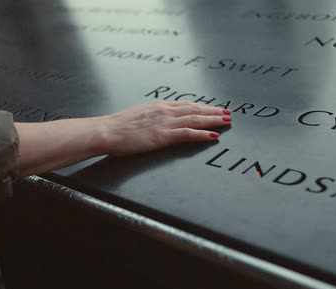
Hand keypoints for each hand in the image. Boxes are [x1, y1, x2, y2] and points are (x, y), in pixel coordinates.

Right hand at [99, 100, 231, 155]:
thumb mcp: (137, 116)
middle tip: (228, 113)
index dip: (202, 106)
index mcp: (158, 106)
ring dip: (213, 120)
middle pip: (194, 109)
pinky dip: (202, 134)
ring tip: (226, 121)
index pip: (185, 105)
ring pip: (195, 119)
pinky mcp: (163, 135)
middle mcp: (164, 111)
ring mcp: (165, 122)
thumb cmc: (117, 127)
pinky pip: (188, 133)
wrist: (107, 131)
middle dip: (213, 111)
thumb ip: (150, 117)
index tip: (214, 108)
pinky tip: (213, 136)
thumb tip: (156, 121)